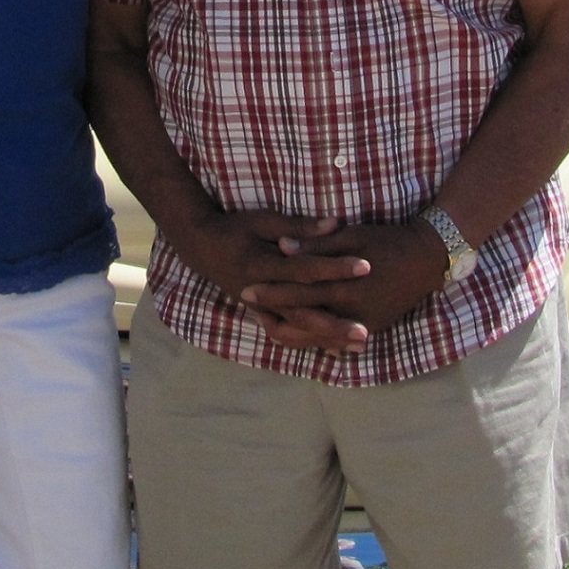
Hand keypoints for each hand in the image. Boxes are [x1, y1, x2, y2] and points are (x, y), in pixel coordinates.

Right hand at [171, 208, 371, 326]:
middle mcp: (261, 293)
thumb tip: (336, 223)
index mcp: (261, 265)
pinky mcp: (262, 313)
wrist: (202, 247)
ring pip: (296, 329)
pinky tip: (336, 347)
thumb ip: (300, 227)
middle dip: (334, 324)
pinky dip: (311, 340)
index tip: (366, 266)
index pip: (305, 269)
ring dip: (327, 338)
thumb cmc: (235, 229)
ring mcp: (260, 307)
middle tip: (365, 331)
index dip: (336, 268)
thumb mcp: (263, 220)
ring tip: (358, 344)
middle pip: (302, 312)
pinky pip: (289, 333)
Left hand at [238, 219, 449, 351]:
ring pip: (315, 337)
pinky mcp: (370, 329)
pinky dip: (311, 337)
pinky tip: (293, 331)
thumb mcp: (353, 236)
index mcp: (346, 286)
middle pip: (302, 317)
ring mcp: (362, 325)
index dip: (272, 291)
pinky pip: (333, 340)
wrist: (427, 260)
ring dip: (289, 330)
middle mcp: (353, 312)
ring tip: (264, 320)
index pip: (299, 292)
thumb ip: (316, 245)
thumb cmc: (388, 241)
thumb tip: (282, 247)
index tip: (246, 288)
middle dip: (273, 312)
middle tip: (247, 307)